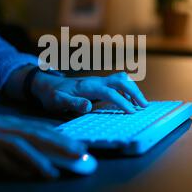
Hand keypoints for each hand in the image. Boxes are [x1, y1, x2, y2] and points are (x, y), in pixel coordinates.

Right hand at [0, 110, 85, 178]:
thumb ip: (10, 148)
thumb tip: (29, 166)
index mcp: (9, 123)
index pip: (41, 129)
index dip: (62, 137)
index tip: (79, 144)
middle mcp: (7, 126)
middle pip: (41, 134)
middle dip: (65, 143)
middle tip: (84, 152)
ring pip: (31, 142)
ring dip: (52, 152)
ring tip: (70, 161)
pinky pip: (11, 155)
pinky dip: (29, 162)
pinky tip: (42, 170)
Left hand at [31, 72, 148, 113]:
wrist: (46, 85)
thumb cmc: (52, 95)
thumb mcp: (57, 102)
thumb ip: (72, 103)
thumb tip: (88, 106)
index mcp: (87, 86)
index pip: (109, 91)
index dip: (122, 100)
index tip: (131, 112)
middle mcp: (95, 81)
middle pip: (120, 80)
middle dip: (134, 91)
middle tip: (144, 105)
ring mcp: (98, 81)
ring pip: (121, 79)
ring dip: (133, 89)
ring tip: (141, 104)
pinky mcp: (99, 84)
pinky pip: (117, 83)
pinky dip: (127, 90)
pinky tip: (130, 101)